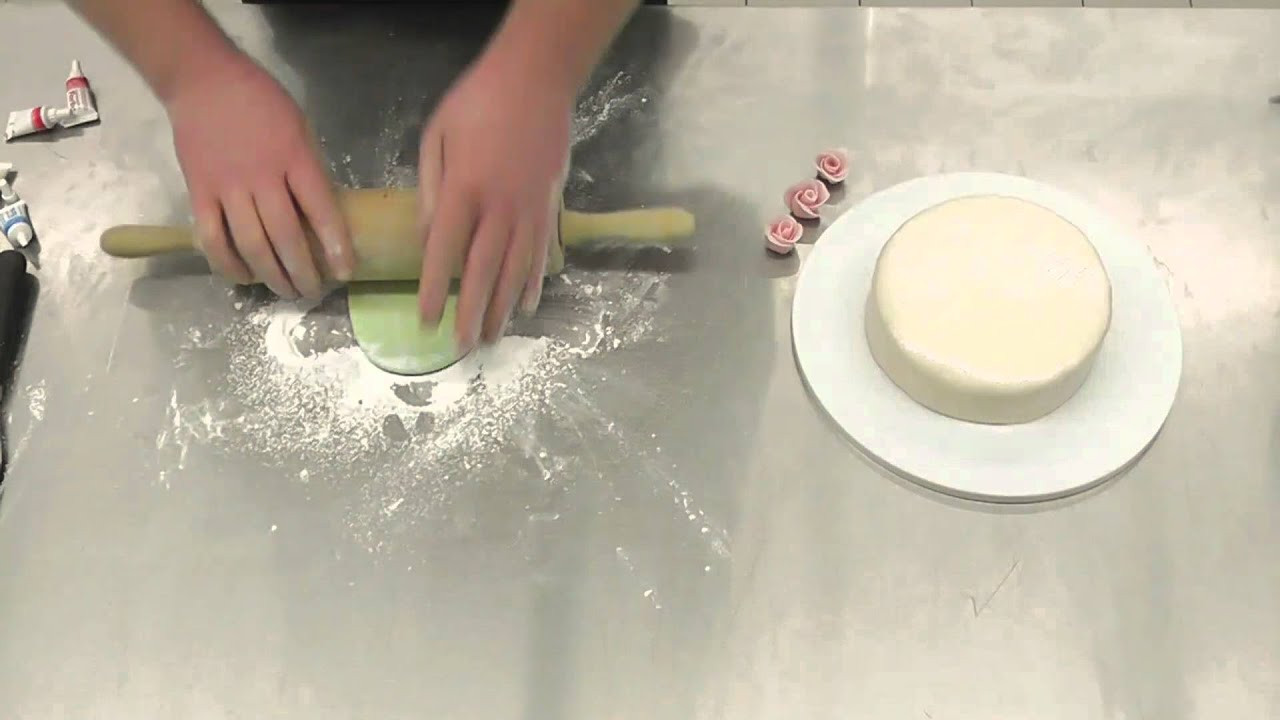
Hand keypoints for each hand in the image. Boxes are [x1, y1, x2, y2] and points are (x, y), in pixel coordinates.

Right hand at [165, 55, 353, 297]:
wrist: (204, 80)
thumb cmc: (261, 101)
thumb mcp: (300, 128)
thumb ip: (309, 170)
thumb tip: (321, 213)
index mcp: (295, 158)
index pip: (321, 211)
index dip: (335, 246)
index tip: (345, 271)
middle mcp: (262, 177)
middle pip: (286, 237)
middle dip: (303, 272)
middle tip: (314, 292)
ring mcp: (228, 187)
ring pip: (252, 244)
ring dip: (272, 276)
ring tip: (287, 292)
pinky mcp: (199, 192)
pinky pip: (213, 238)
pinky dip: (228, 264)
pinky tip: (244, 278)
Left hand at [416, 54, 570, 348]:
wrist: (536, 79)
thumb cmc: (477, 102)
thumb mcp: (436, 136)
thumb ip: (430, 188)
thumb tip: (427, 237)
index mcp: (463, 189)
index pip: (444, 251)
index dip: (434, 290)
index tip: (427, 321)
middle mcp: (498, 208)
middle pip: (482, 271)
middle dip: (471, 312)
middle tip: (463, 346)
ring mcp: (529, 211)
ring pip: (515, 270)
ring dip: (502, 308)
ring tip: (492, 337)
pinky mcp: (550, 207)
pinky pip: (541, 254)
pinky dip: (532, 283)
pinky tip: (524, 306)